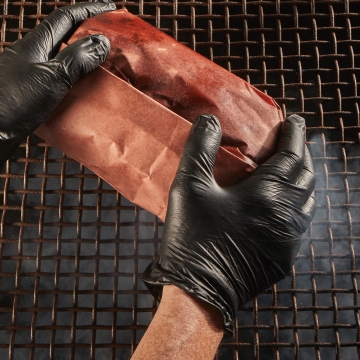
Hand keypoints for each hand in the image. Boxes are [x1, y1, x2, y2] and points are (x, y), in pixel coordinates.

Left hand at [0, 0, 115, 181]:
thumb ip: (77, 59)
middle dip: (84, 32)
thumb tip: (100, 41)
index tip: (110, 8)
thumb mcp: (52, 78)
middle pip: (60, 35)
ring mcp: (22, 72)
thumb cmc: (13, 103)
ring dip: (76, 56)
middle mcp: (27, 54)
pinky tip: (74, 88)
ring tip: (96, 63)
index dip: (89, 10)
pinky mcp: (21, 91)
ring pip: (55, 57)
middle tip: (106, 36)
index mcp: (34, 44)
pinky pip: (50, 77)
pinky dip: (66, 77)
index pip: (65, 17)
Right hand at [142, 114, 315, 334]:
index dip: (294, 133)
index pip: (292, 154)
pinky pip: (299, 223)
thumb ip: (200, 149)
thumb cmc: (193, 237)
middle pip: (305, 176)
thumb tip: (210, 120)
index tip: (292, 120)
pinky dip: (296, 205)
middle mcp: (287, 215)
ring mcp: (288, 239)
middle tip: (289, 141)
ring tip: (287, 169)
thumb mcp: (189, 187)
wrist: (200, 292)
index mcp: (269, 195)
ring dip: (300, 180)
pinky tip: (280, 205)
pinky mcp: (283, 257)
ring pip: (307, 201)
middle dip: (300, 153)